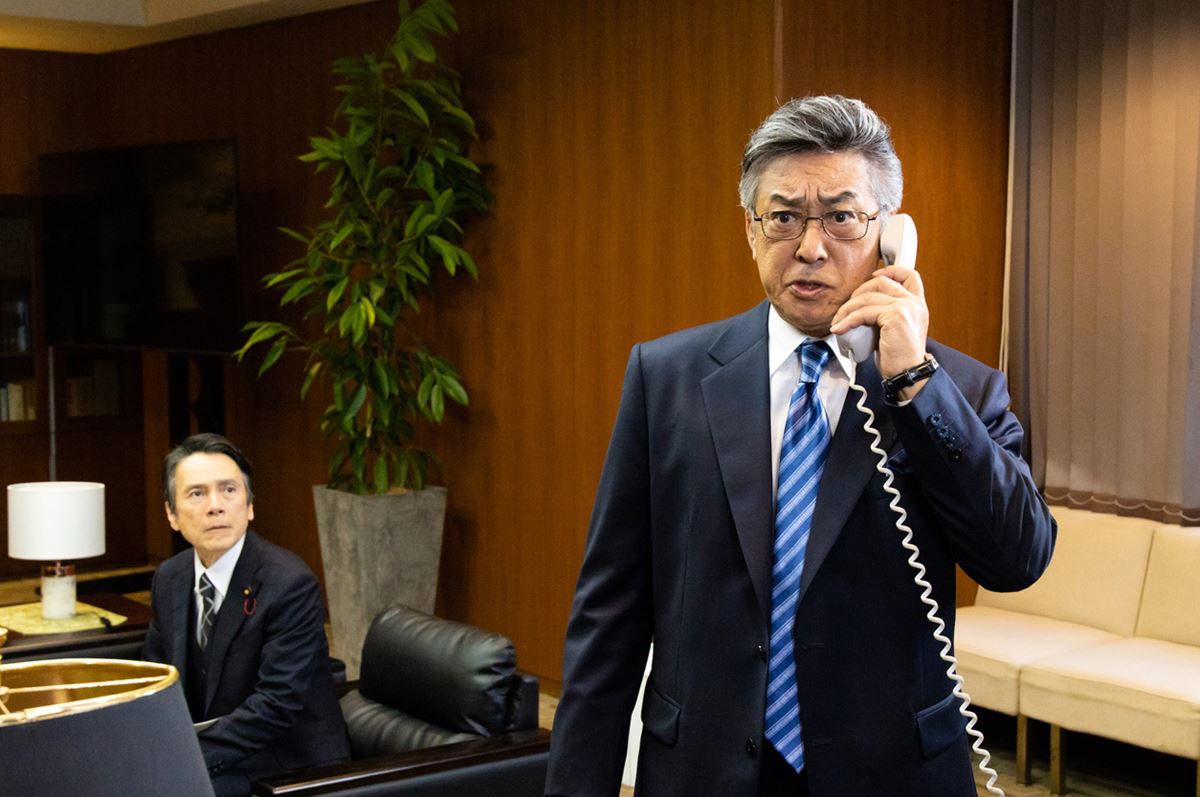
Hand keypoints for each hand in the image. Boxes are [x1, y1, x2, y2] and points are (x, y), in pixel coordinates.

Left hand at [830, 264, 929, 396]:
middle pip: (881, 281)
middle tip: (846, 309)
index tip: (874, 275)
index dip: (890, 270)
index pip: (909, 275)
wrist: (908, 375)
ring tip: (838, 322)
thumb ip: (886, 314)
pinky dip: (847, 320)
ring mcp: (906, 307)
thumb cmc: (899, 358)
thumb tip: (860, 309)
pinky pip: (863, 313)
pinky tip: (839, 328)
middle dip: (858, 292)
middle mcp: (914, 303)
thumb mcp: (895, 330)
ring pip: (868, 297)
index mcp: (917, 304)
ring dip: (847, 309)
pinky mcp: (895, 316)